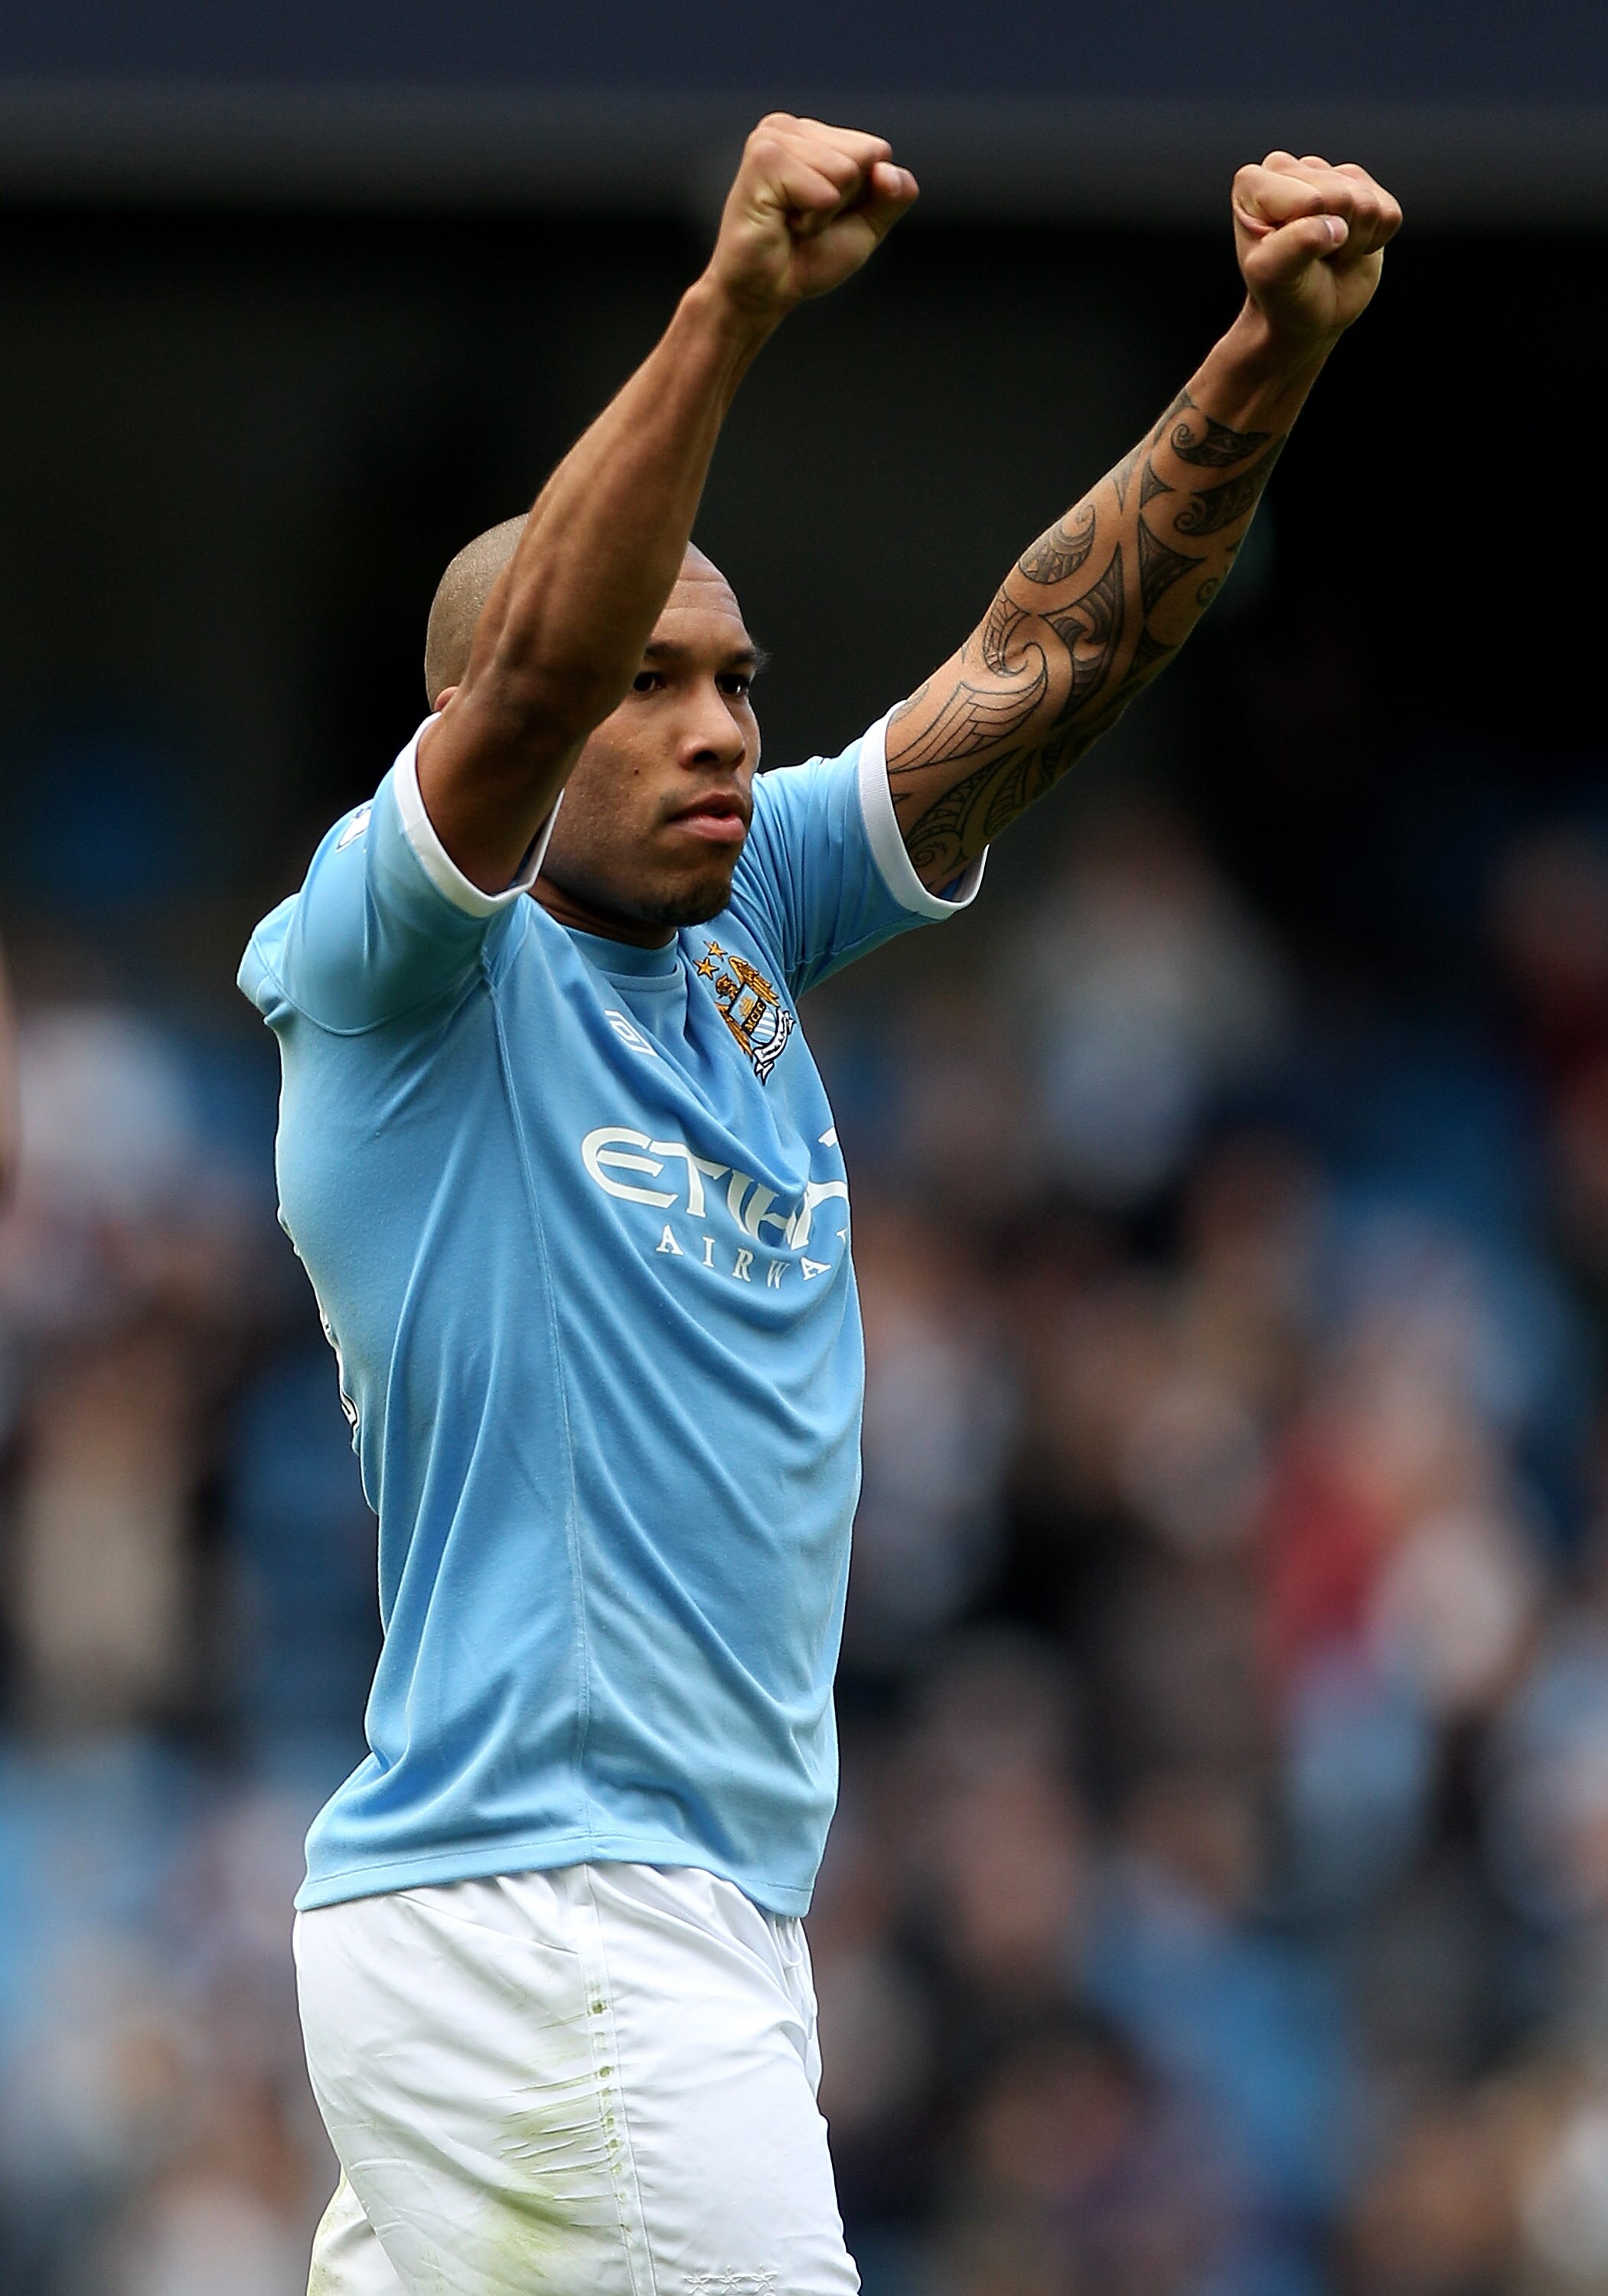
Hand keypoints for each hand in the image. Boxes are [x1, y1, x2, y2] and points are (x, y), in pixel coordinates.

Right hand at [705, 113, 917, 320]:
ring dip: (823, 213)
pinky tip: (781, 222)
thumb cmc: (808, 257)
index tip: (824, 213)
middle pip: (865, 157)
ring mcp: (774, 137)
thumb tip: (890, 171)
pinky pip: (822, 191)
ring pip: (845, 172)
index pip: (876, 151)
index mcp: (814, 134)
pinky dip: (810, 220)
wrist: (765, 292)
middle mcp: (792, 127)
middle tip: (804, 220)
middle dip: (843, 202)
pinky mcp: (763, 159)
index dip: (862, 196)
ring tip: (791, 221)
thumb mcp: (866, 226)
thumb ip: (892, 196)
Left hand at [1233, 152, 1401, 345]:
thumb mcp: (1273, 277)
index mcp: (1254, 182)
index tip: (1286, 256)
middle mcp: (1290, 168)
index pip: (1310, 199)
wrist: (1306, 315)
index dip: (1307, 236)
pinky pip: (1389, 213)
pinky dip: (1374, 240)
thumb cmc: (1282, 295)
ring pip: (1367, 203)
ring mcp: (1329, 174)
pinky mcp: (1364, 188)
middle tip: (1310, 257)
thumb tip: (1336, 226)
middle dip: (1333, 239)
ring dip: (1354, 242)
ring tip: (1326, 252)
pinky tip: (1347, 245)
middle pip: (1342, 196)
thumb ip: (1294, 245)